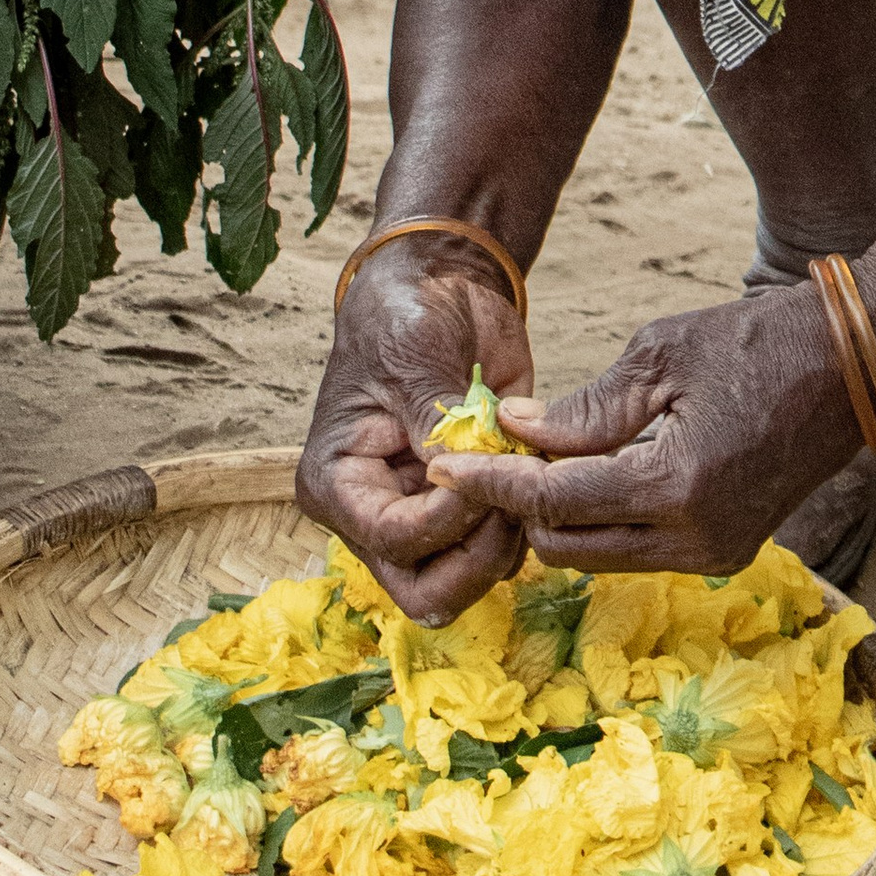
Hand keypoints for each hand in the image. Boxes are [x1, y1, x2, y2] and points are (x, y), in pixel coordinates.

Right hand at [297, 248, 534, 625]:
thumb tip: (468, 479)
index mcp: (339, 485)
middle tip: (517, 496)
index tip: (490, 467)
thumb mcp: (414, 358)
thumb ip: (439, 424)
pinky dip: (524, 522)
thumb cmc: (407, 314)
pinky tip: (536, 472)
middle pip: (426, 589)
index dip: (451, 518)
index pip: (396, 540)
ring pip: (467, 579)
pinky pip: (498, 548)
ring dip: (507, 539)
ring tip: (528, 473)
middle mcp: (375, 513)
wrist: (438, 286)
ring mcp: (424, 514)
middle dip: (479, 556)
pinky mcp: (468, 505)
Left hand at [454, 283, 859, 574]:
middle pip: (567, 548)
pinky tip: (589, 470)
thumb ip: (585, 407)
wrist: (856, 363)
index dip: (491, 483)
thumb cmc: (759, 341)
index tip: (442, 463)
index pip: (554, 501)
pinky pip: (638, 549)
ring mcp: (716, 553)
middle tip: (492, 456)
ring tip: (537, 459)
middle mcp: (695, 539)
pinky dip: (603, 518)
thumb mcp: (661, 355)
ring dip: (560, 517)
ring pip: (600, 556)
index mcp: (676, 487)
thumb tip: (516, 431)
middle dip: (521, 508)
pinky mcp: (728, 550)